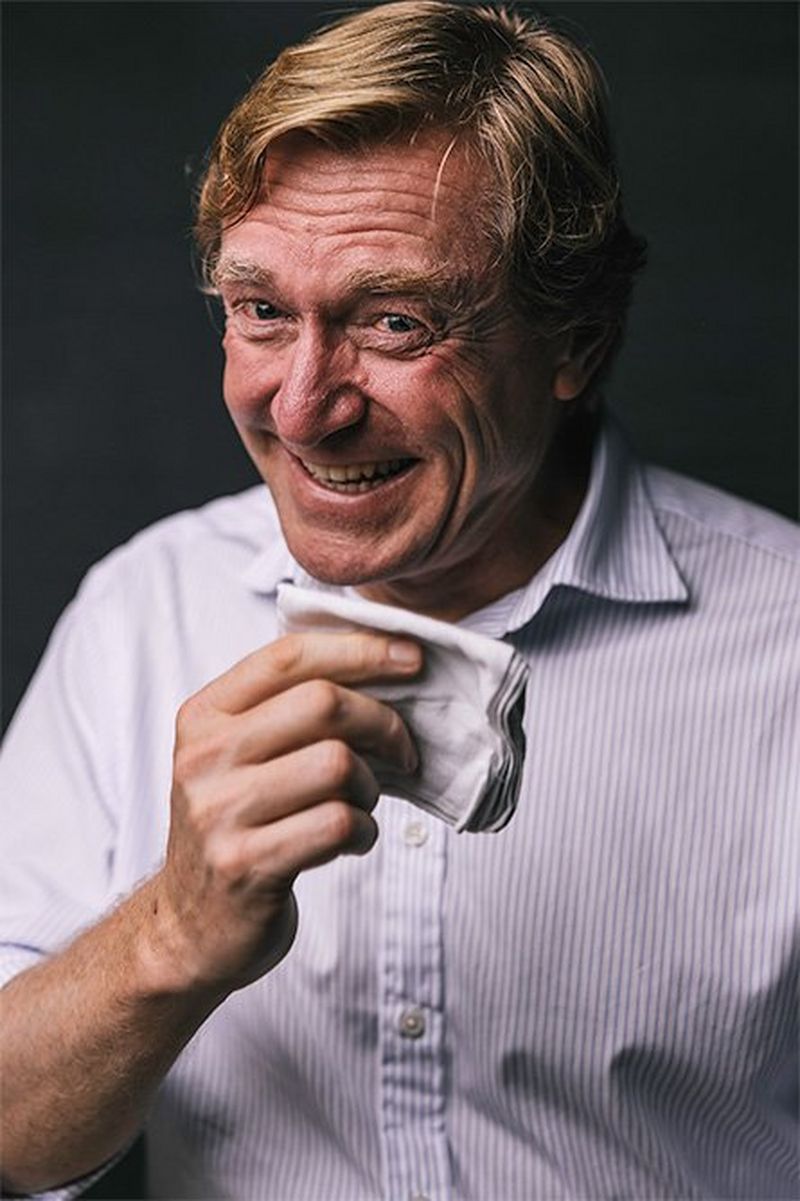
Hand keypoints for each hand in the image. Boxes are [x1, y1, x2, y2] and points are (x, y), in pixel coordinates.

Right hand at [146, 631, 421, 997]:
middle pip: (322, 703)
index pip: (288, 656)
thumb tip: (384, 662)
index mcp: (204, 715)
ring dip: (372, 785)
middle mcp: (204, 757)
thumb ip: (288, 707)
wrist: (190, 925)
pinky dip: (364, 829)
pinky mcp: (245, 865)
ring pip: (337, 764)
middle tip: (402, 749)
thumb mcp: (239, 755)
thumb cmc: (237, 825)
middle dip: (382, 723)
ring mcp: (219, 813)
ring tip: (363, 802)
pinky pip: (337, 823)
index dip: (359, 650)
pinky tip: (353, 837)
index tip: (411, 657)